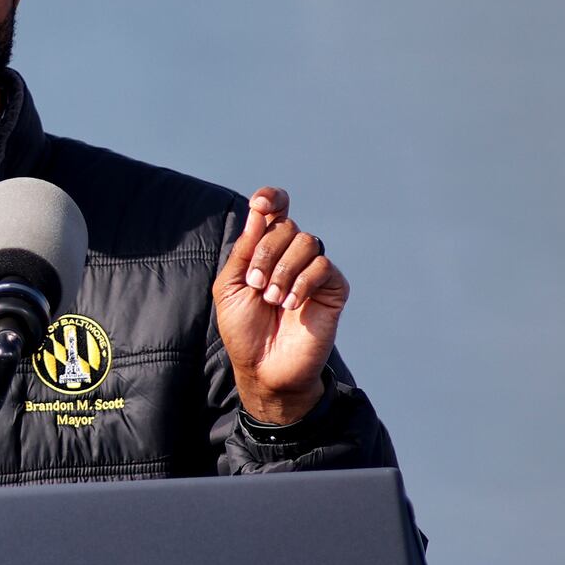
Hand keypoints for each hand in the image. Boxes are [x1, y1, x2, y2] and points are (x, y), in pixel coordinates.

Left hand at [210, 188, 348, 423]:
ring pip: (307, 241)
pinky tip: (291, 305)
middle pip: (286, 226)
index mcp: (265, 250)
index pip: (276, 210)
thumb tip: (259, 211)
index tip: (260, 204)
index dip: (272, 198)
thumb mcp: (231, 285)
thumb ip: (244, 249)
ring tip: (273, 300)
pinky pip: (323, 266)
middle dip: (266, 253)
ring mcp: (313, 271)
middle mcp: (291, 255)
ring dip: (284, 271)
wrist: (264, 367)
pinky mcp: (333, 288)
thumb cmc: (244, 329)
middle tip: (257, 286)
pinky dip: (302, 283)